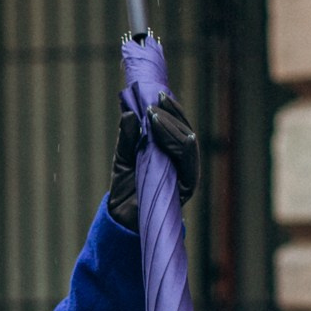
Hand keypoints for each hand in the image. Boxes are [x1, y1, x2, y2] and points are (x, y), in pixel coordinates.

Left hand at [106, 92, 198, 229]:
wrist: (122, 217)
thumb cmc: (126, 185)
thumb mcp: (123, 157)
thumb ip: (127, 137)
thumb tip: (127, 112)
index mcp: (171, 150)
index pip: (177, 125)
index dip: (170, 108)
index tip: (157, 93)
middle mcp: (182, 160)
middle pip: (185, 130)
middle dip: (173, 113)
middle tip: (156, 100)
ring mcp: (186, 173)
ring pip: (188, 143)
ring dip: (172, 126)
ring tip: (154, 115)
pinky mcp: (186, 187)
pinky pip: (188, 164)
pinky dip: (182, 147)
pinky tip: (177, 135)